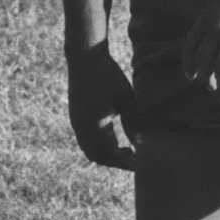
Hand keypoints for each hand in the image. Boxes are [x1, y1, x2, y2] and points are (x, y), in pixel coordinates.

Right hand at [66, 42, 138, 169]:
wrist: (84, 56)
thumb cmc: (108, 75)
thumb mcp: (126, 99)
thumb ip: (134, 122)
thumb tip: (142, 144)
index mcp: (92, 126)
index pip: (110, 155)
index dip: (126, 163)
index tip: (142, 163)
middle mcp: (81, 128)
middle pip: (97, 157)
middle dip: (116, 162)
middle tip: (136, 161)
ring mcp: (77, 122)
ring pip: (91, 149)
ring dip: (107, 154)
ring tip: (127, 150)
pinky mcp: (77, 116)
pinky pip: (87, 139)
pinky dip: (101, 144)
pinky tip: (116, 137)